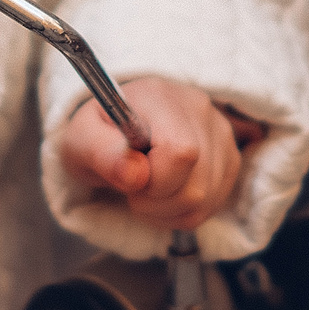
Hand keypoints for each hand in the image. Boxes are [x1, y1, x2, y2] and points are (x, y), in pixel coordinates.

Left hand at [57, 76, 264, 229]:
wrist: (116, 127)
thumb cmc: (98, 134)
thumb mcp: (80, 139)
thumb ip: (101, 153)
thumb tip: (135, 175)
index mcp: (160, 97)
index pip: (180, 152)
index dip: (154, 182)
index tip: (130, 179)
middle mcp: (199, 109)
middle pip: (196, 185)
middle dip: (156, 201)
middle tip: (133, 188)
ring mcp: (220, 133)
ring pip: (206, 200)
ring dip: (167, 210)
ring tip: (145, 191)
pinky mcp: (229, 157)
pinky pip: (212, 205)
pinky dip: (182, 212)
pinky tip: (163, 195)